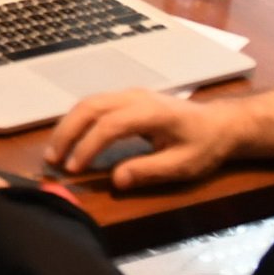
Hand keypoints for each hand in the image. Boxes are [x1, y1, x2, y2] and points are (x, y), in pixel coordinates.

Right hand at [41, 88, 273, 190]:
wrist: (220, 124)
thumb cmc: (204, 145)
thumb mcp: (183, 165)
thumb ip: (149, 171)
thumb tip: (116, 180)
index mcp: (151, 112)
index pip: (109, 125)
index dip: (88, 146)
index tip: (75, 169)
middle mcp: (135, 97)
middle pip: (90, 106)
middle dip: (67, 132)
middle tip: (53, 160)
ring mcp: (130, 94)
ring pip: (88, 102)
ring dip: (67, 125)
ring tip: (55, 152)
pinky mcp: (126, 98)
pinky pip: (94, 104)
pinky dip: (77, 121)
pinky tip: (70, 140)